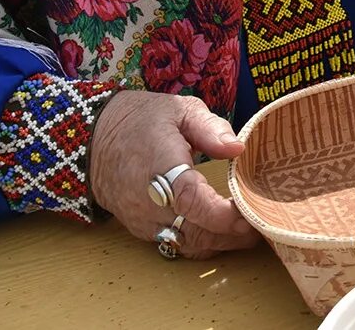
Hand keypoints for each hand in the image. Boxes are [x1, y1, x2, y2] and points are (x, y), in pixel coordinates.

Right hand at [90, 91, 260, 258]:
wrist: (91, 140)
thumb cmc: (140, 121)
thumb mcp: (178, 110)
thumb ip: (210, 128)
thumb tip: (238, 148)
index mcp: (160, 168)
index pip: (192, 203)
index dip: (224, 215)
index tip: (251, 212)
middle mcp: (149, 202)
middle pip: (196, 233)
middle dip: (233, 235)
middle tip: (264, 223)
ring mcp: (143, 220)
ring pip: (188, 244)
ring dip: (220, 242)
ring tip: (249, 229)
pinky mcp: (141, 229)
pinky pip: (175, 243)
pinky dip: (202, 241)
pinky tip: (222, 230)